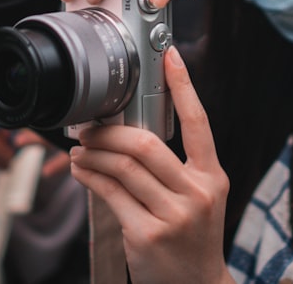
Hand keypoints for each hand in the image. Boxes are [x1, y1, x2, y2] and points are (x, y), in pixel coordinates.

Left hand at [69, 47, 232, 283]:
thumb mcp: (198, 199)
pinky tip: (81, 171)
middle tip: (90, 129)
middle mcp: (197, 194)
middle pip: (147, 144)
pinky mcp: (147, 235)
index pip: (200, 123)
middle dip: (111, 131)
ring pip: (123, 168)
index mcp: (212, 177)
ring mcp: (173, 216)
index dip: (184, 86)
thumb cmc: (191, 237)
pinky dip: (89, 177)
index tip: (171, 56)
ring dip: (93, 154)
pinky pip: (110, 194)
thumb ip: (175, 169)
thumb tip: (129, 132)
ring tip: (80, 151)